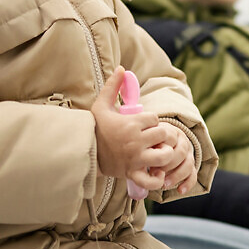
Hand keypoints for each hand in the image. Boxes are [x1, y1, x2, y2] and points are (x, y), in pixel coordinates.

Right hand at [91, 67, 172, 181]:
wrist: (83, 151)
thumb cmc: (94, 128)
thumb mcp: (101, 105)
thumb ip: (112, 86)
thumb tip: (121, 68)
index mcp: (130, 124)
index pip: (155, 119)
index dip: (153, 121)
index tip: (145, 124)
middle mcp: (135, 142)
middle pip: (164, 135)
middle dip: (163, 135)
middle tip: (156, 138)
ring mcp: (135, 159)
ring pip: (164, 156)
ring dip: (165, 154)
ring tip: (159, 152)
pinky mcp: (132, 173)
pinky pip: (151, 180)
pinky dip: (157, 178)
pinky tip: (155, 171)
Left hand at [147, 124, 197, 195]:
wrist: (155, 144)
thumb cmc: (148, 144)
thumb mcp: (147, 142)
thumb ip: (148, 148)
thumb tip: (145, 162)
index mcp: (172, 133)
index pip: (172, 142)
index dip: (162, 153)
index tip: (150, 163)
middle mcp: (183, 142)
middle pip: (181, 153)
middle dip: (168, 165)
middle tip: (154, 174)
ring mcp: (188, 154)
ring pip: (188, 165)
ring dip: (176, 176)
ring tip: (164, 184)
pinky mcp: (190, 166)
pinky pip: (193, 175)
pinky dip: (188, 183)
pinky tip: (180, 190)